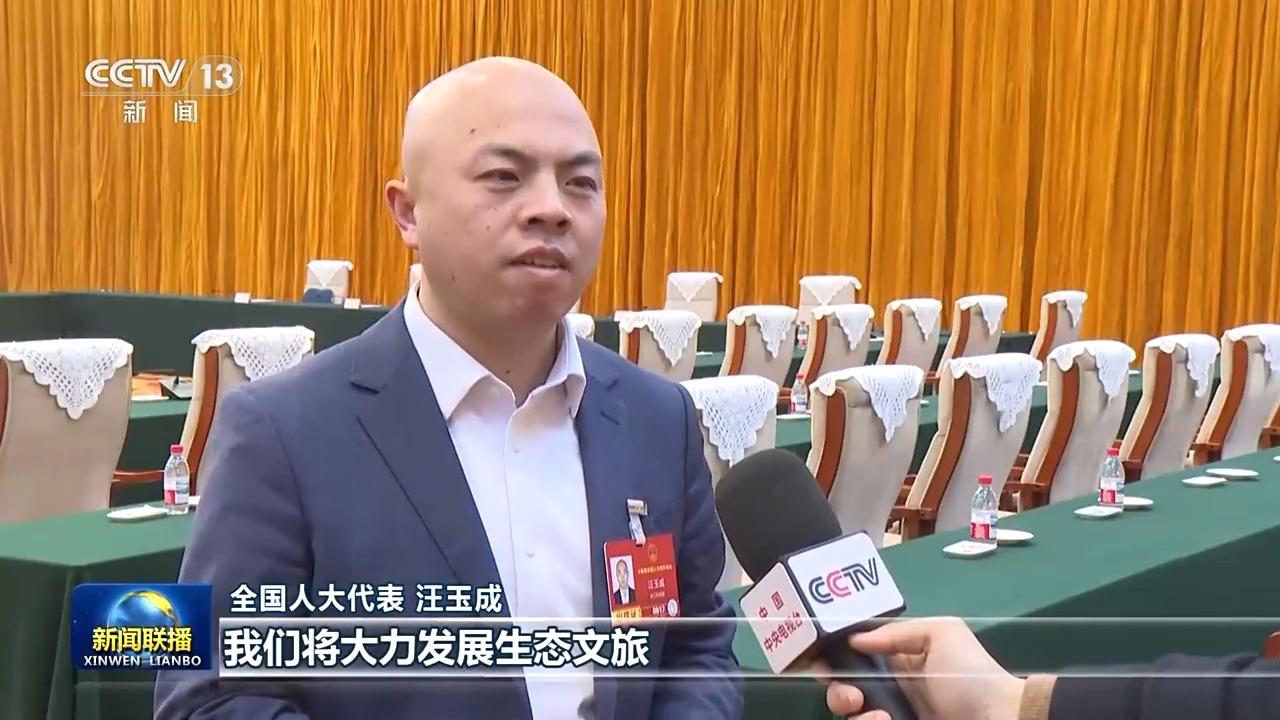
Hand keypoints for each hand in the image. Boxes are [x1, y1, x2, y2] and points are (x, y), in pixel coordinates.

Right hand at [820, 617, 1023, 719]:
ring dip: (851, 712)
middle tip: (851, 696)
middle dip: (837, 691)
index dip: (833, 657)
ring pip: (851, 716)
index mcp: (898, 659)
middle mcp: (890, 688)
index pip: (853, 656)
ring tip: (874, 715)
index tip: (821, 661)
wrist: (1001, 719)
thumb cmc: (971, 675)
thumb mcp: (941, 634)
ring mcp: (893, 714)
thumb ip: (896, 632)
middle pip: (844, 689)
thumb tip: (854, 640)